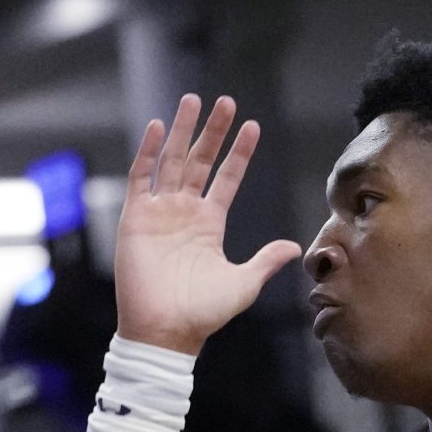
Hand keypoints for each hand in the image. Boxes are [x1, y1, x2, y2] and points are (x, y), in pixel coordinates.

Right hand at [115, 95, 304, 355]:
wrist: (167, 330)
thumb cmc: (203, 312)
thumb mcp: (244, 282)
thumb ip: (266, 260)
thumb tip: (296, 247)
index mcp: (210, 223)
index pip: (227, 178)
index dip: (239, 153)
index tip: (253, 127)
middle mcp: (185, 212)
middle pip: (200, 161)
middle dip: (213, 131)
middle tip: (225, 101)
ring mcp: (159, 212)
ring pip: (173, 161)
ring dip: (182, 131)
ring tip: (193, 100)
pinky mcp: (136, 217)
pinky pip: (141, 177)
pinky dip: (149, 152)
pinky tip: (160, 127)